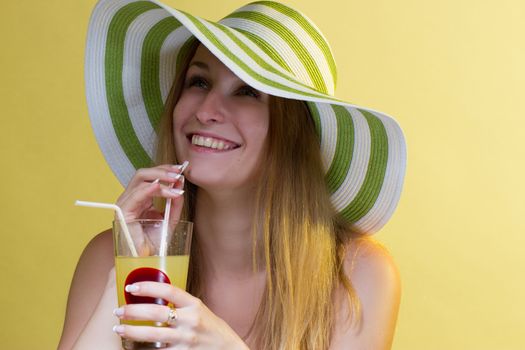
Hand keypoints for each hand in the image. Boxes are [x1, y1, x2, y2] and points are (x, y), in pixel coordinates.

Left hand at [113, 282, 248, 349]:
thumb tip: (154, 294)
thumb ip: (181, 304)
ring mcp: (186, 339)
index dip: (148, 287)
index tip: (131, 286)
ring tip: (118, 328)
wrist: (227, 349)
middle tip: (118, 310)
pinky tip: (131, 346)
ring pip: (152, 335)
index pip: (169, 291)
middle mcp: (191, 320)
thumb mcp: (200, 310)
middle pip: (156, 313)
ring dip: (131, 331)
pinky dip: (142, 349)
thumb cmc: (211, 327)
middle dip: (133, 311)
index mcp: (194, 304)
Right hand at [115, 164, 186, 253]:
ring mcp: (126, 203)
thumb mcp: (170, 219)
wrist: (146, 261)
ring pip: (140, 179)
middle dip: (163, 170)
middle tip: (179, 172)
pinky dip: (151, 188)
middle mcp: (131, 199)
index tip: (181, 171)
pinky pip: (137, 194)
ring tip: (176, 181)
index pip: (150, 177)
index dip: (165, 171)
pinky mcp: (124, 211)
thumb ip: (174, 203)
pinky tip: (163, 188)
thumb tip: (180, 184)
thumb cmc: (155, 243)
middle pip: (144, 174)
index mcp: (141, 199)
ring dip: (160, 177)